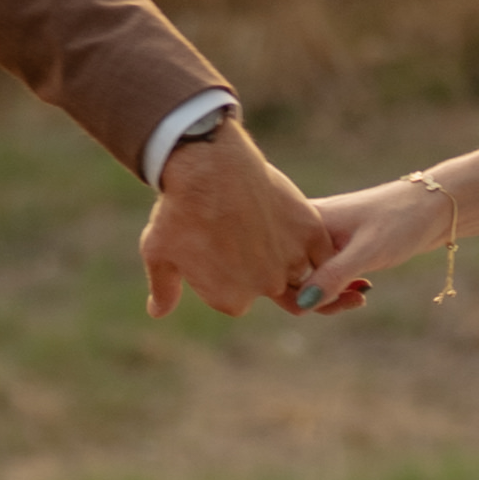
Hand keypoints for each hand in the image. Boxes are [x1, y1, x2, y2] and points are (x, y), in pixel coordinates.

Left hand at [140, 118, 335, 321]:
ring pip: (298, 271)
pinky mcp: (310, 232)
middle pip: (268, 285)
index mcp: (231, 300)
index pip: (236, 297)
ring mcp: (291, 260)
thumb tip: (157, 312)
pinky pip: (321, 251)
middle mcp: (265, 287)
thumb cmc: (178, 211)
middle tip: (241, 234)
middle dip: (255, 267)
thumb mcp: (159, 254)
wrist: (208, 167)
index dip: (227, 275)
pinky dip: (314, 246)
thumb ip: (164, 290)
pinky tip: (293, 227)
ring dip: (287, 257)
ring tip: (264, 227)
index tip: (218, 250)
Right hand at [298, 168, 452, 308]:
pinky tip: (362, 288)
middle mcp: (307, 227)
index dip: (299, 294)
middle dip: (317, 298)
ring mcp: (321, 237)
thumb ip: (333, 276)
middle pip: (291, 275)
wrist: (434, 205)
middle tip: (353, 301)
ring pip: (309, 277)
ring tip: (360, 296)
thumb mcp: (367, 251)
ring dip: (331, 294)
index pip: (281, 267)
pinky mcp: (337, 246)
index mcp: (305, 220)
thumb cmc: (400, 220)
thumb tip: (302, 305)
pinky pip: (325, 274)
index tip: (336, 300)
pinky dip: (340, 287)